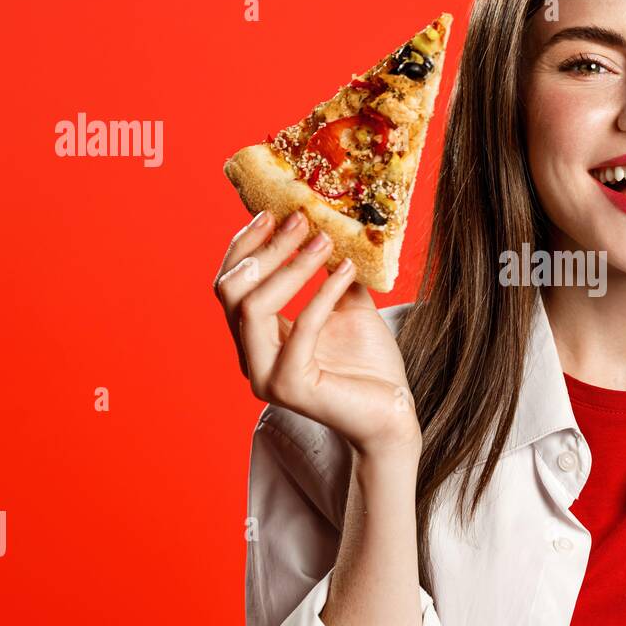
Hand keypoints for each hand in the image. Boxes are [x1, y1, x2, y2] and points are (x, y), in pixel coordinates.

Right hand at [213, 209, 421, 457]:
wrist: (393, 413)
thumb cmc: (369, 364)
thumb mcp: (347, 305)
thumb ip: (330, 269)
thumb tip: (334, 220)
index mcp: (255, 338)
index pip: (232, 283)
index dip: (247, 245)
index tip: (273, 212)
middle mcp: (250, 358)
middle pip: (233, 291)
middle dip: (265, 249)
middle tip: (301, 219)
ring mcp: (265, 375)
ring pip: (253, 308)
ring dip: (290, 266)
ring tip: (325, 241)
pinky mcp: (289, 387)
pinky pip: (300, 327)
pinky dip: (321, 293)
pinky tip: (346, 271)